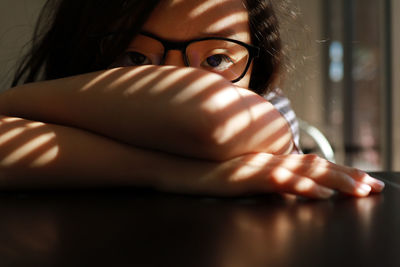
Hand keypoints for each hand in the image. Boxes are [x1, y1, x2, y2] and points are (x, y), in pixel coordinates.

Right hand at [200, 153, 383, 198]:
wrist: (187, 169)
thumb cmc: (214, 174)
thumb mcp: (247, 175)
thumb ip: (268, 177)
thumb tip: (287, 186)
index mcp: (273, 160)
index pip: (312, 163)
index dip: (339, 170)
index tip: (361, 179)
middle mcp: (272, 160)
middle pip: (317, 165)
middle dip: (349, 175)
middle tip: (374, 185)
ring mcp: (262, 167)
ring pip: (306, 171)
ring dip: (336, 179)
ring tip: (362, 189)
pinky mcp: (250, 177)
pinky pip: (282, 180)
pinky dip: (304, 185)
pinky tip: (322, 193)